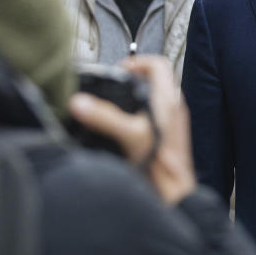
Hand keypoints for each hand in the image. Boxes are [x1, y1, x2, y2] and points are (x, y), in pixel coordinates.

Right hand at [69, 55, 196, 204]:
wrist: (174, 193)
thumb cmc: (161, 166)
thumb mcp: (129, 136)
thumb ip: (104, 117)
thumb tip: (80, 103)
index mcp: (167, 100)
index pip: (158, 64)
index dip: (137, 61)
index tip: (120, 69)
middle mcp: (174, 108)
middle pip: (156, 79)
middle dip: (134, 78)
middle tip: (116, 83)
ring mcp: (173, 122)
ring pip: (156, 97)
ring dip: (137, 95)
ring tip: (118, 102)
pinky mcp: (169, 136)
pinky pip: (156, 114)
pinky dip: (140, 113)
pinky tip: (126, 126)